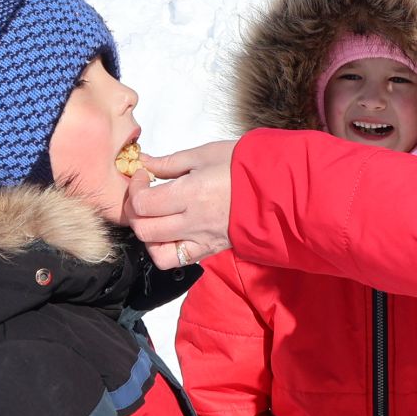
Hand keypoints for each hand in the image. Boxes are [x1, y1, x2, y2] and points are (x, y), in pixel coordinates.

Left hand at [128, 140, 236, 270]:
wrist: (281, 188)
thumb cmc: (246, 166)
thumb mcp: (206, 154)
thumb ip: (171, 162)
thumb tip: (145, 163)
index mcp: (191, 194)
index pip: (143, 203)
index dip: (134, 190)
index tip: (143, 176)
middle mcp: (193, 222)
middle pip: (144, 230)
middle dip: (135, 212)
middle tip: (144, 195)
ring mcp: (202, 240)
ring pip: (158, 253)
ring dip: (148, 237)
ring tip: (156, 218)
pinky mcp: (211, 250)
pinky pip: (179, 261)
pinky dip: (167, 250)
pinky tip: (171, 232)